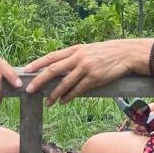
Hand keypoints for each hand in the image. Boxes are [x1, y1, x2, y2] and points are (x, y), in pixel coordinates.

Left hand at [24, 40, 144, 104]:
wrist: (127, 54)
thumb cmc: (107, 52)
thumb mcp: (89, 50)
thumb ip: (75, 56)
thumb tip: (60, 66)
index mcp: (75, 49)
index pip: (51, 56)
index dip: (37, 63)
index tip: (26, 70)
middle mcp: (78, 58)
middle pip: (53, 69)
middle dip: (39, 80)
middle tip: (29, 89)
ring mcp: (86, 68)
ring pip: (64, 83)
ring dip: (54, 94)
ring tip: (47, 102)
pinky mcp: (94, 78)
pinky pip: (77, 90)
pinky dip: (68, 97)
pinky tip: (62, 102)